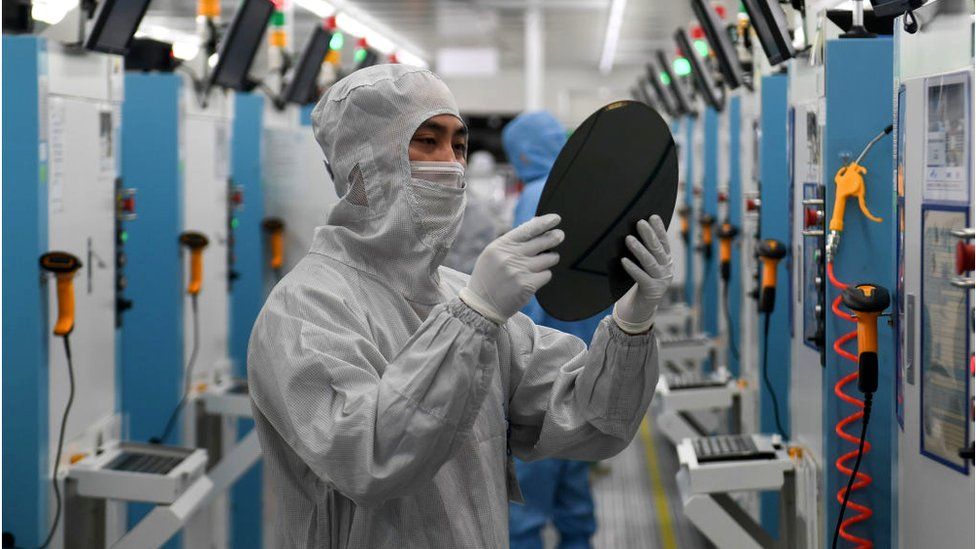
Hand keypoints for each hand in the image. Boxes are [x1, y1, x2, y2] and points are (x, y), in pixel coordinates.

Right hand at [460, 214, 563, 323]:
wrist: (482, 306)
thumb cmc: (489, 277)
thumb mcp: (493, 254)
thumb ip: (512, 241)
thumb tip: (535, 224)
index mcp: (501, 245)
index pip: (528, 229)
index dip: (545, 222)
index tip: (556, 218)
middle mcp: (510, 256)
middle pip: (543, 242)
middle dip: (555, 237)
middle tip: (560, 235)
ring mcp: (520, 271)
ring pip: (549, 258)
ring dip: (550, 259)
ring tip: (541, 262)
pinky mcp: (528, 285)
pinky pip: (547, 274)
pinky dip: (543, 276)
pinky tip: (533, 279)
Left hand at [613, 215, 673, 333]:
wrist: (642, 307)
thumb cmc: (642, 281)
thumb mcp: (648, 265)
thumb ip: (647, 251)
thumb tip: (636, 229)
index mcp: (667, 261)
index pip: (664, 242)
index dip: (659, 229)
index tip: (653, 216)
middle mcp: (666, 269)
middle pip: (657, 250)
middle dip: (649, 235)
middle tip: (640, 223)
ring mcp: (661, 281)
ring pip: (650, 262)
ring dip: (639, 250)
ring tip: (628, 239)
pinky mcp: (651, 291)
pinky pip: (641, 277)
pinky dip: (632, 268)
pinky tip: (623, 260)